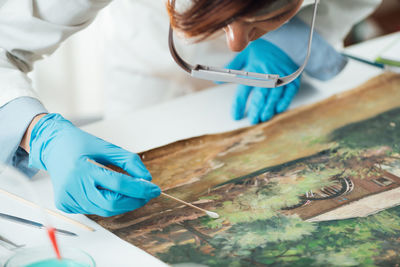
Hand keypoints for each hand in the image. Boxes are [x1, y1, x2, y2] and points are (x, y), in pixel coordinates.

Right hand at [28, 113, 160, 216]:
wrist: (53, 146)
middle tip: (147, 194)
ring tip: (132, 193)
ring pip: (104, 210)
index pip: (118, 184)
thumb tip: (147, 179)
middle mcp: (73, 187)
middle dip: (134, 201)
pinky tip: (107, 191)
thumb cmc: (81, 144)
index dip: (140, 189)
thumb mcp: (107, 147)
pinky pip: (94, 209)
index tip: (155, 189)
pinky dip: (106, 203)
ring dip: (123, 204)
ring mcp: (68, 198)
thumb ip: (129, 161)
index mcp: (83, 169)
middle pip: (112, 204)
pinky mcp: (65, 204)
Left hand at [228, 39, 300, 123]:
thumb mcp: (244, 54)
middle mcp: (267, 73)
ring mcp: (281, 76)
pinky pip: (289, 92)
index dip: (239, 104)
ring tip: (264, 117)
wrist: (284, 39)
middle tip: (253, 120)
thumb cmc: (262, 48)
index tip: (236, 115)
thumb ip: (231, 68)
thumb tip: (216, 80)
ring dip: (269, 108)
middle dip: (256, 109)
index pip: (244, 90)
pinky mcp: (292, 78)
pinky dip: (284, 101)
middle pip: (260, 95)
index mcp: (254, 68)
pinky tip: (279, 109)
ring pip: (274, 95)